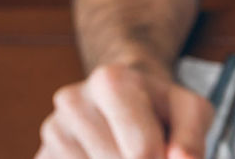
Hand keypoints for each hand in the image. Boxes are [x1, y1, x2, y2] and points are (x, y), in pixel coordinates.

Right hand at [36, 62, 212, 158]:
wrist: (124, 94)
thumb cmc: (161, 105)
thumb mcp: (192, 110)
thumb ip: (192, 138)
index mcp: (111, 82)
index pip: (142, 152)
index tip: (170, 158)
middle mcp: (73, 102)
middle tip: (153, 151)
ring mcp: (52, 129)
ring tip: (128, 149)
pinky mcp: (42, 154)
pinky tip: (107, 155)